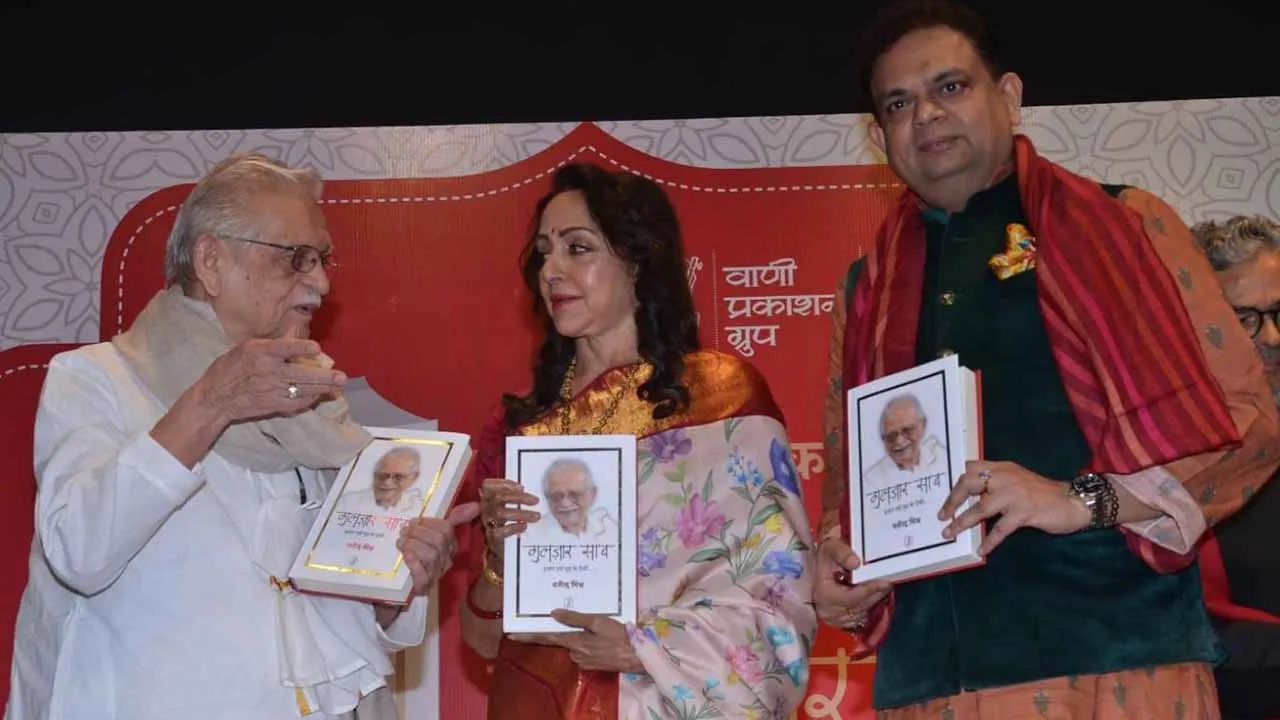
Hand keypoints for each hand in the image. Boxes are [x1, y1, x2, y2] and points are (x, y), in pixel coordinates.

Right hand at [196, 337, 346, 426]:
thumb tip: (295, 331)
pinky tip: (318, 396)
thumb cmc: (230, 368)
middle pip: (299, 374)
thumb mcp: (247, 348)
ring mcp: (270, 390)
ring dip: (322, 389)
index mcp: (258, 352)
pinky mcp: (272, 405)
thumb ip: (273, 343)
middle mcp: (266, 371)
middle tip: (341, 377)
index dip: (300, 347)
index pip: (283, 348)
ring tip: (337, 387)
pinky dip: (308, 400)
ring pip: (301, 390)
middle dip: (323, 377)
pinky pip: (295, 404)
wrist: (215, 398)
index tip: (317, 348)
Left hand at [398, 502, 480, 595]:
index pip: (446, 529)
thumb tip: (476, 505)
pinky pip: (422, 575)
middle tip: (404, 531)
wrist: (412, 582)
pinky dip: (413, 563)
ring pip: (430, 556)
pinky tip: (406, 555)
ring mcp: (436, 574)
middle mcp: (446, 559)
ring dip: (412, 545)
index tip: (415, 521)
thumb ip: (455, 518)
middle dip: (418, 533)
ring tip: (401, 542)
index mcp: (451, 545)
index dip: (430, 523)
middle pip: (438, 541)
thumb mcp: (437, 533)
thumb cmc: (424, 553)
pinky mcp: (424, 586)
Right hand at [479, 478, 540, 560]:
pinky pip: (502, 530)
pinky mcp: (493, 537)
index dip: (504, 483)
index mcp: (489, 498)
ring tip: (536, 516)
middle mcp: (486, 508)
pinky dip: (515, 527)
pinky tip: (524, 526)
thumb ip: (515, 497)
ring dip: (522, 513)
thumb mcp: (508, 507)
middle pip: (498, 497)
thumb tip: (532, 491)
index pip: (488, 485)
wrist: (503, 548)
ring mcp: (488, 523)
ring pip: (501, 513)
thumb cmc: (507, 522)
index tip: (521, 487)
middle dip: (519, 497)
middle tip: (536, 500)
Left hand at [509, 610, 644, 673]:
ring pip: (575, 645)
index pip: (545, 637)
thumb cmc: (619, 635)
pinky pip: (584, 651)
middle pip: (562, 640)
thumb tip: (554, 613)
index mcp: (574, 641)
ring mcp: (583, 662)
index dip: (528, 636)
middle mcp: (574, 653)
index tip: (510, 635)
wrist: (638, 657)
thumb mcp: (598, 621)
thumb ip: (575, 618)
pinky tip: (602, 638)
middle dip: (567, 631)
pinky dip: (589, 644)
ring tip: (600, 629)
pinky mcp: (592, 665)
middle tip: (578, 622)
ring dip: (582, 637)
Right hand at [813, 536, 891, 631]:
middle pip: (858, 607)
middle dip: (875, 595)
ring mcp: (832, 619)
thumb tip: (855, 563)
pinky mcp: (838, 622)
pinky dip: (867, 608)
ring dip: (872, 601)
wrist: (818, 564)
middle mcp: (826, 610)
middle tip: (888, 584)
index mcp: (823, 593)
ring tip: (881, 589)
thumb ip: (842, 553)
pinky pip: (859, 618)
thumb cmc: (826, 555)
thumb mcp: (832, 548)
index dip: (869, 590)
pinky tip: (871, 596)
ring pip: (861, 614)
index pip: (851, 597)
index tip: (885, 582)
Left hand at [939, 460, 1090, 554]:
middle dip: (952, 500)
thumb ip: (997, 483)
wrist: (1073, 501)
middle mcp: (1006, 477)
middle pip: (970, 483)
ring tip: (950, 533)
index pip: (971, 468)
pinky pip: (1001, 528)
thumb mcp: (1017, 480)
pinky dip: (990, 541)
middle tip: (942, 515)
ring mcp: (1015, 495)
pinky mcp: (1025, 512)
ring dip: (963, 522)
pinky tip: (982, 550)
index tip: (944, 495)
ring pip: (980, 508)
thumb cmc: (1042, 493)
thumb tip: (970, 496)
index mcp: (1002, 468)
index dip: (956, 481)